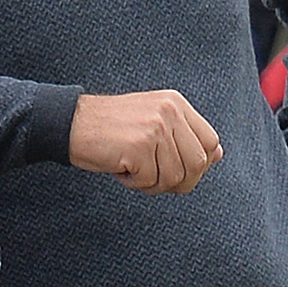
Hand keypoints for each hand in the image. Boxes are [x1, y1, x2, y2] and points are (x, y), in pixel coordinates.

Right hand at [69, 91, 222, 193]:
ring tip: (132, 170)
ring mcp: (155, 127)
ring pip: (175, 177)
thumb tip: (217, 155)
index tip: (176, 170)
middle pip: (197, 163)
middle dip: (178, 181)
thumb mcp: (152, 122)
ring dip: (152, 183)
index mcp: (175, 103)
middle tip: (153, 179)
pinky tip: (119, 168)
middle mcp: (169, 111)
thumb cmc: (111, 129)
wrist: (70, 123)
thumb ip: (184, 135)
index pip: (210, 142)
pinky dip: (134, 183)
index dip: (198, 165)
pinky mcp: (139, 146)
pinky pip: (150, 182)